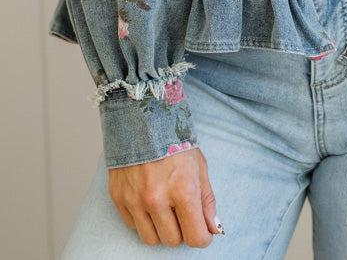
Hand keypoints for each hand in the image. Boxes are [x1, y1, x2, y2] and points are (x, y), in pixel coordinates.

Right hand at [108, 145, 223, 246]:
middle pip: (173, 241)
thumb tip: (213, 229)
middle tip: (182, 212)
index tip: (202, 231)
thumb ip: (206, 201)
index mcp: (182, 189)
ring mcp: (135, 200)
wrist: (141, 119)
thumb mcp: (199, 166)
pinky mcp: (119, 199)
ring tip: (166, 208)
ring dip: (161, 229)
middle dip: (181, 231)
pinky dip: (143, 221)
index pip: (195, 237)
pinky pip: (133, 227)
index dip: (202, 237)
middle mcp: (157, 199)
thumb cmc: (173, 141)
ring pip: (151, 239)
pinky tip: (149, 202)